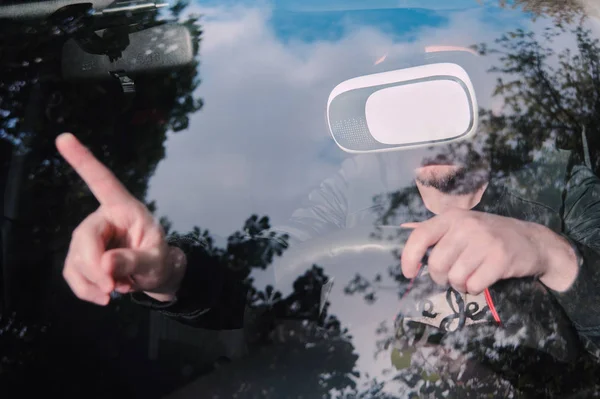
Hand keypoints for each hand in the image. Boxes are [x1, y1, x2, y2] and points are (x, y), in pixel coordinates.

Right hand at [56, 133, 185, 304]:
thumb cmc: (161, 261)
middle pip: (84, 238)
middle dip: (95, 268)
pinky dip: (87, 290)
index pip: (102, 181)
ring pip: (75, 260)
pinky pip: (73, 274)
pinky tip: (105, 297)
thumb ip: (134, 261)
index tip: (64, 137)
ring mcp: (90, 239)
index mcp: (125, 208)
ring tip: (119, 291)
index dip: (83, 160)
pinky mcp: (82, 258)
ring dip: (93, 282)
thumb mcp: (156, 262)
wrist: (157, 278)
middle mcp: (103, 218)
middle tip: (113, 289)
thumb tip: (105, 266)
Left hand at [401, 209, 577, 293]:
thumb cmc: (489, 235)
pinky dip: (474, 288)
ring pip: (454, 277)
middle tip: (452, 276)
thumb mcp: (461, 225)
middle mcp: (466, 226)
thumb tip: (402, 229)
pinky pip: (473, 285)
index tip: (408, 273)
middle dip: (441, 277)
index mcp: (452, 217)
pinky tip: (482, 279)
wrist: (532, 241)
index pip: (420, 236)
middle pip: (436, 264)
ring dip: (459, 285)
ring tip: (469, 276)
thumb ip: (434, 230)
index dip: (409, 257)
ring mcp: (484, 241)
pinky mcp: (500, 259)